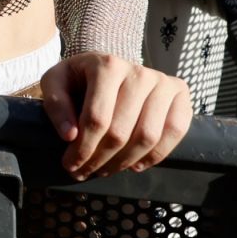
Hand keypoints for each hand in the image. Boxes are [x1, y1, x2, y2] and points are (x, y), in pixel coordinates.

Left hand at [41, 53, 191, 178]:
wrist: (109, 68)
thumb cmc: (80, 78)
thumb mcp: (56, 82)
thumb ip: (56, 105)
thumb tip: (70, 136)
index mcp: (107, 65)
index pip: (96, 118)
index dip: (82, 149)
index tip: (70, 164)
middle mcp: (139, 72)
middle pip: (121, 131)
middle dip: (100, 160)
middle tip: (86, 171)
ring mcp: (163, 83)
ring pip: (148, 137)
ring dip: (125, 162)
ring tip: (107, 169)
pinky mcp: (180, 95)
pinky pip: (174, 132)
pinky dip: (155, 155)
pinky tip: (134, 164)